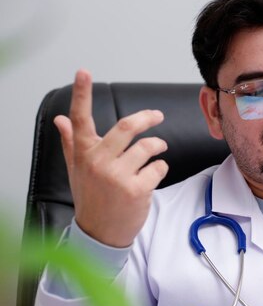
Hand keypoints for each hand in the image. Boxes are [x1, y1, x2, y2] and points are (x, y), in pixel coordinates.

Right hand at [54, 69, 168, 246]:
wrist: (100, 234)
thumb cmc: (91, 198)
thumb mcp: (77, 170)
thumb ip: (71, 142)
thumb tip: (59, 119)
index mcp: (84, 154)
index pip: (80, 119)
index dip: (82, 94)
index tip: (83, 72)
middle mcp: (98, 162)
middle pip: (126, 127)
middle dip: (146, 118)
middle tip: (157, 116)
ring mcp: (117, 176)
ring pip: (148, 147)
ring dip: (158, 146)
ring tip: (159, 149)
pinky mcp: (137, 189)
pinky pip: (158, 167)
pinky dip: (160, 168)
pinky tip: (153, 176)